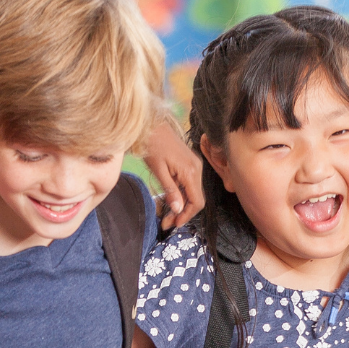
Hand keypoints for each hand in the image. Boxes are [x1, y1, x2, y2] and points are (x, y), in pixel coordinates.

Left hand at [143, 113, 202, 229]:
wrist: (151, 124)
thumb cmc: (152, 145)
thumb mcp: (158, 171)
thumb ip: (170, 191)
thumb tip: (179, 210)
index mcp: (190, 172)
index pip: (197, 202)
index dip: (187, 216)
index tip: (173, 224)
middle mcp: (197, 169)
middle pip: (196, 199)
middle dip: (183, 213)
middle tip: (166, 222)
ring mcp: (195, 165)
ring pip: (193, 192)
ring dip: (182, 205)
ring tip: (166, 213)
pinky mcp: (190, 163)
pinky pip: (190, 184)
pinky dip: (182, 194)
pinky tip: (170, 199)